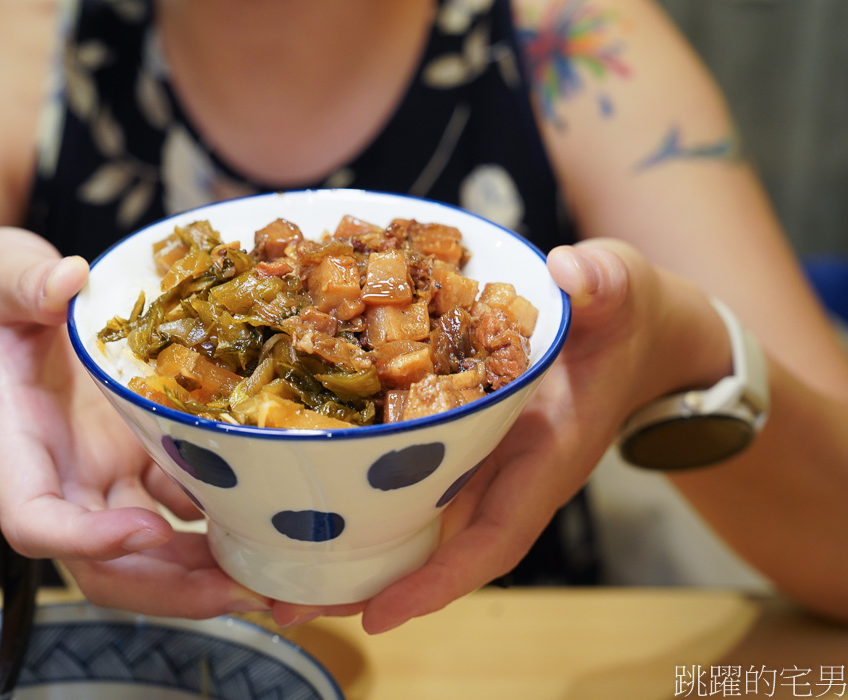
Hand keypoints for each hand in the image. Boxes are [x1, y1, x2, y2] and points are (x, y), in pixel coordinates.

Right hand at [0, 228, 270, 617]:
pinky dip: (223, 516)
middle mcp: (61, 474)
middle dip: (173, 590)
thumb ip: (24, 281)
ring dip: (210, 570)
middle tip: (251, 594)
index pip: (34, 521)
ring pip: (152, 548)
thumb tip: (66, 280)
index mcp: (13, 442)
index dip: (88, 542)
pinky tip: (275, 513)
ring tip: (282, 573)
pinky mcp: (136, 455)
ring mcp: (102, 471)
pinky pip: (181, 501)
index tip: (150, 530)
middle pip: (105, 565)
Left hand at [271, 238, 727, 631]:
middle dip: (364, 583)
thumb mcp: (619, 289)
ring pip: (410, 522)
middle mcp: (502, 475)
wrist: (624, 329)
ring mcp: (473, 461)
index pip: (495, 536)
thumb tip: (571, 272)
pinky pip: (402, 477)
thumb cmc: (622, 318)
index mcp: (543, 458)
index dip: (440, 580)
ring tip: (268, 576)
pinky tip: (298, 500)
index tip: (380, 612)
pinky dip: (355, 496)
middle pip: (433, 550)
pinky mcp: (452, 439)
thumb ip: (603, 284)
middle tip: (284, 604)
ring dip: (347, 552)